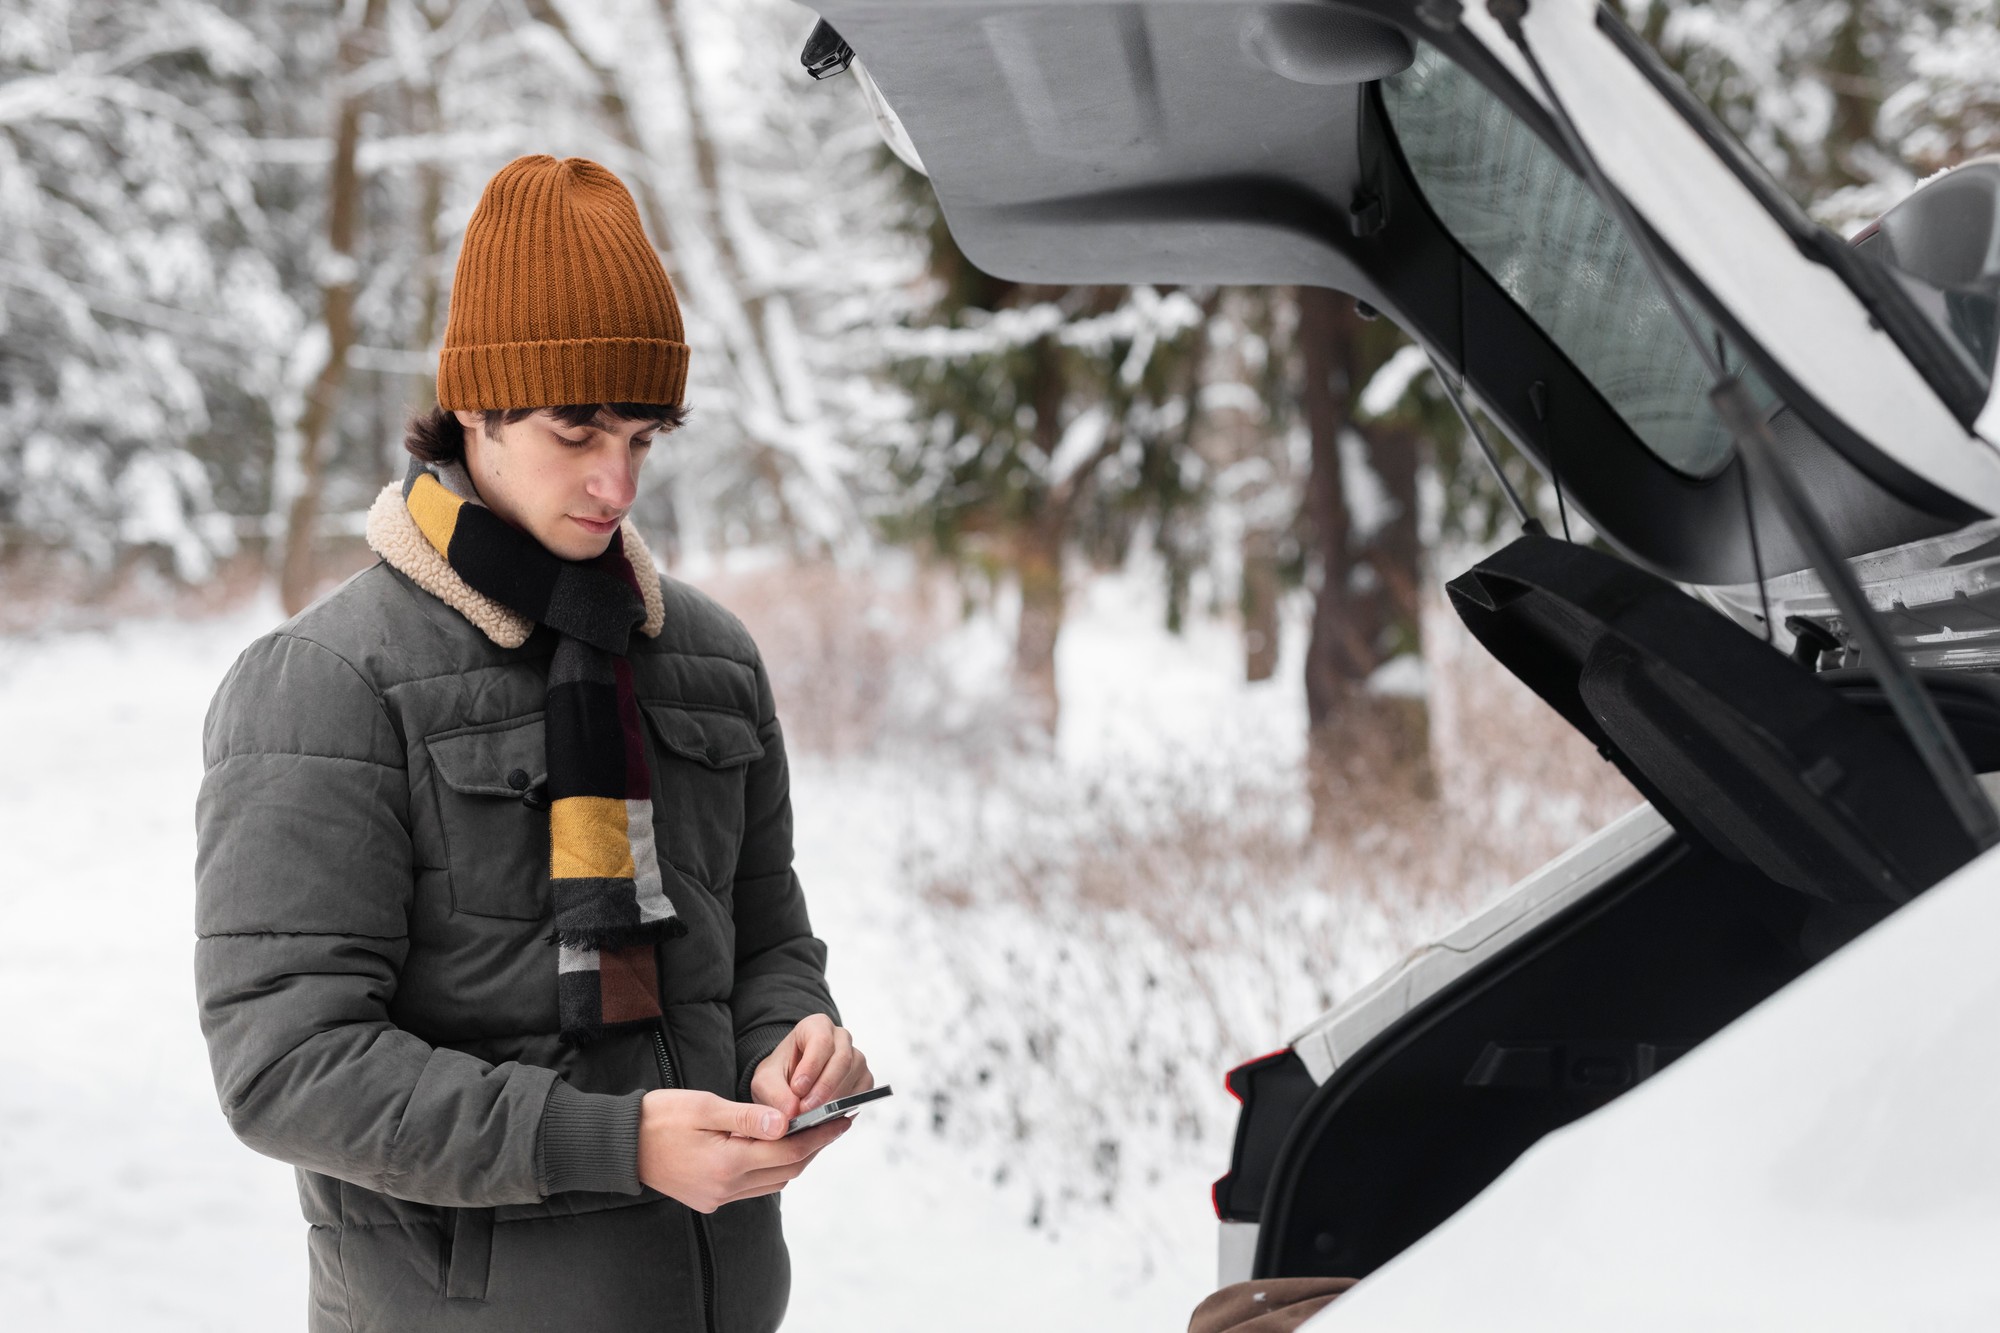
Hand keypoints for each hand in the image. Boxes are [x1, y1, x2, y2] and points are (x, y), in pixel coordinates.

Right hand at [636, 1088, 849, 1212]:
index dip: (820, 1134)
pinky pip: (753, 1187)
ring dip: (794, 1159)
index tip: (843, 1119)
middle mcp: (726, 1188)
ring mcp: (718, 1198)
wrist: (619, 1145)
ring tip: (812, 1132)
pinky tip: (776, 1148)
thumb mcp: (704, 1106)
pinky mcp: (710, 1199)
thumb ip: (747, 1116)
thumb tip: (786, 1122)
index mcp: (727, 1163)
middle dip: (814, 1146)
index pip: (789, 1152)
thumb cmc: (659, 1117)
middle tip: (836, 1123)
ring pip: (773, 1182)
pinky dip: (771, 1168)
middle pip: (787, 1170)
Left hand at [750, 1014, 872, 1118]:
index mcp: (816, 1026)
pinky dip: (844, 1108)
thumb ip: (774, 1093)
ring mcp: (856, 1058)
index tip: (797, 1089)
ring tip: (812, 1117)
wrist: (789, 1083)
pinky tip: (826, 1118)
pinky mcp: (864, 1079)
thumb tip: (792, 1111)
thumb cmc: (780, 1074)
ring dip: (833, 1100)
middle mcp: (840, 1039)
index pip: (821, 1041)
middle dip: (823, 1088)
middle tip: (805, 1110)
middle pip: (842, 1059)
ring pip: (853, 1077)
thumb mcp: (766, 1080)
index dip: (811, 1066)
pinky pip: (860, 1093)